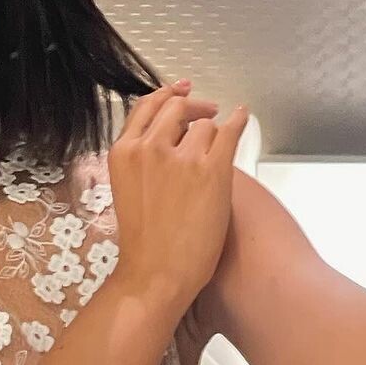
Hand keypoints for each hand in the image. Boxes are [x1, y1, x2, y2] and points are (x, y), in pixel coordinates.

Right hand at [108, 79, 250, 313]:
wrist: (157, 273)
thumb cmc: (142, 244)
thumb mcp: (126, 191)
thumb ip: (140, 162)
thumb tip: (166, 141)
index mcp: (122, 153)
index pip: (145, 107)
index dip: (166, 95)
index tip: (180, 90)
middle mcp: (149, 147)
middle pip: (177, 107)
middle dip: (194, 106)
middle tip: (207, 110)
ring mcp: (182, 157)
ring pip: (206, 124)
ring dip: (213, 132)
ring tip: (219, 144)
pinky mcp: (212, 170)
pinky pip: (231, 132)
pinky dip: (239, 122)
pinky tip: (243, 117)